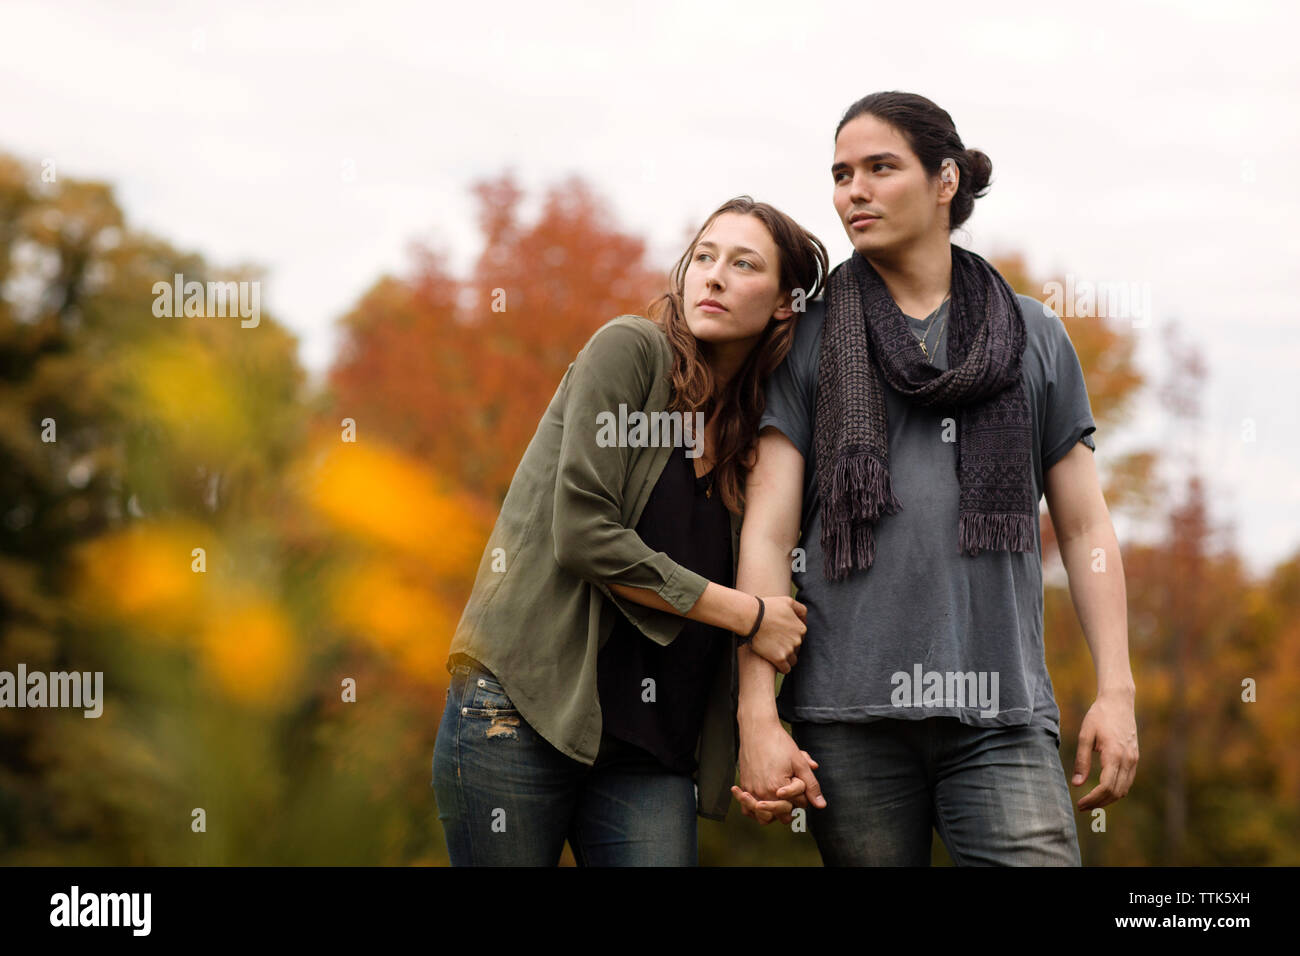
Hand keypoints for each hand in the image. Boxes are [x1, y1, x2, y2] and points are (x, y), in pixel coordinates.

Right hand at [735, 716, 824, 824]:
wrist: (757, 729)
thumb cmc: (778, 743)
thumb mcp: (800, 763)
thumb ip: (811, 786)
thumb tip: (821, 805)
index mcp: (778, 788)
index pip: (799, 805)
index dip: (803, 793)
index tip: (798, 779)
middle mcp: (762, 793)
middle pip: (783, 816)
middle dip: (790, 805)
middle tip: (791, 789)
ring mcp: (751, 791)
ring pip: (764, 818)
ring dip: (774, 812)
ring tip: (779, 800)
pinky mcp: (744, 786)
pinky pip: (748, 809)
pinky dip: (755, 810)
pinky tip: (762, 802)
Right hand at [748, 595, 806, 674]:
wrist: (751, 617)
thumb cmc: (767, 607)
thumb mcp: (788, 601)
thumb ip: (801, 609)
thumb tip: (805, 620)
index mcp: (801, 628)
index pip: (801, 637)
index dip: (791, 636)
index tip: (782, 635)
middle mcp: (798, 640)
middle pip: (797, 649)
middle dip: (789, 647)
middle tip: (776, 643)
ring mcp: (789, 650)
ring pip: (793, 660)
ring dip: (787, 658)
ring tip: (776, 654)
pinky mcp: (779, 659)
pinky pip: (786, 669)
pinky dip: (782, 667)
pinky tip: (775, 663)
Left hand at [1071, 689, 1138, 811]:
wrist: (1119, 702)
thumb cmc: (1099, 716)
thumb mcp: (1085, 735)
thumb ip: (1082, 760)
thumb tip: (1076, 784)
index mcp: (1114, 754)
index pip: (1106, 787)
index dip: (1093, 799)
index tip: (1080, 803)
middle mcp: (1127, 760)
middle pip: (1116, 792)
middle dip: (1099, 803)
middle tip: (1082, 807)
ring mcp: (1133, 759)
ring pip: (1124, 789)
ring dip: (1108, 799)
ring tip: (1091, 802)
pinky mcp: (1134, 758)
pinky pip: (1127, 781)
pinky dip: (1116, 790)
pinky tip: (1102, 791)